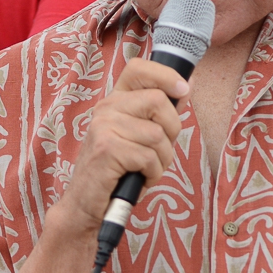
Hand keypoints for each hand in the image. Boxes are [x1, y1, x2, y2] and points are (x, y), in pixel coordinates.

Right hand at [53, 58, 187, 234]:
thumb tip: (186, 86)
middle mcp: (106, 108)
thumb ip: (160, 113)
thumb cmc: (118, 171)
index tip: (183, 91)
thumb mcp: (140, 137)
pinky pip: (149, 157)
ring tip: (147, 169)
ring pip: (158, 134)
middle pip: (158, 100)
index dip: (166, 75)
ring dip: (162, 159)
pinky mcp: (106, 149)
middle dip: (172, 130)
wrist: (86, 204)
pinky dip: (153, 173)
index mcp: (115, 101)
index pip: (139, 68)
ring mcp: (103, 127)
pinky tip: (140, 179)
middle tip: (160, 151)